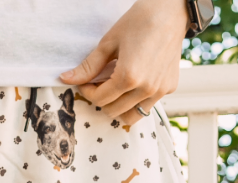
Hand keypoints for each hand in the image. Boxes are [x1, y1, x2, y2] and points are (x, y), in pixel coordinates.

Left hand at [60, 0, 188, 125]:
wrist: (171, 10)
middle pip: (113, 111)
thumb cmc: (140, 20)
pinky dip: (136, 101)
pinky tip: (133, 84)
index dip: (87, 92)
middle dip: (101, 100)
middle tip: (99, 83)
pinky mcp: (169, 87)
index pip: (100, 99)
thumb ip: (89, 66)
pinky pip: (147, 106)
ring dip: (119, 106)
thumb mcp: (109, 42)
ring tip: (115, 88)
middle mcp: (146, 88)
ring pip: (130, 116)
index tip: (86, 82)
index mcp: (129, 77)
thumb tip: (66, 79)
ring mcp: (160, 90)